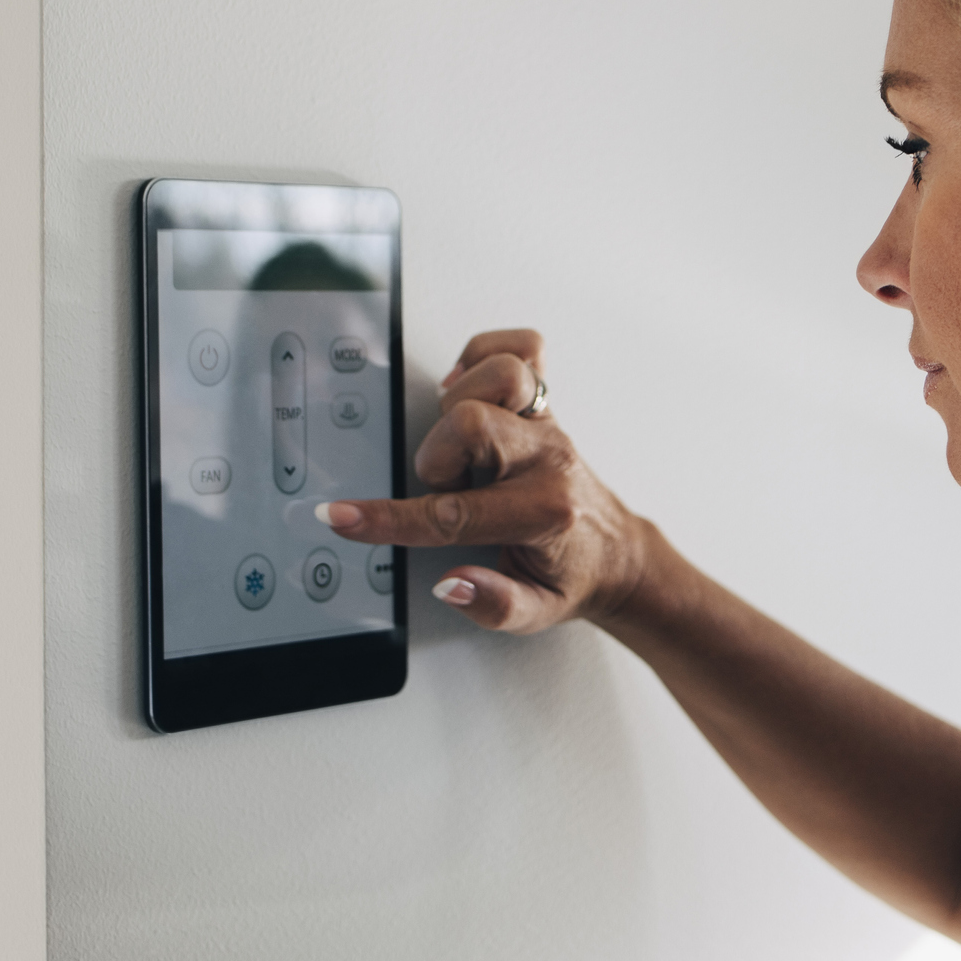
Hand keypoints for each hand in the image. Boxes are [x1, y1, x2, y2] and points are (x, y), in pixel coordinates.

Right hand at [317, 329, 659, 632]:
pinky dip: (486, 355)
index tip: (346, 518)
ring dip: (459, 404)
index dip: (388, 518)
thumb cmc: (570, 575)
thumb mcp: (536, 611)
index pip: (451, 515)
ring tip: (457, 444)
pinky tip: (467, 387)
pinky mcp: (546, 404)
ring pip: (500, 374)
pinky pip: (524, 349)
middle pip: (470, 424)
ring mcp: (548, 425)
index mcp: (542, 513)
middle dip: (435, 458)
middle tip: (444, 487)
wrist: (614, 553)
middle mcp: (548, 459)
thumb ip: (493, 605)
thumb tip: (451, 583)